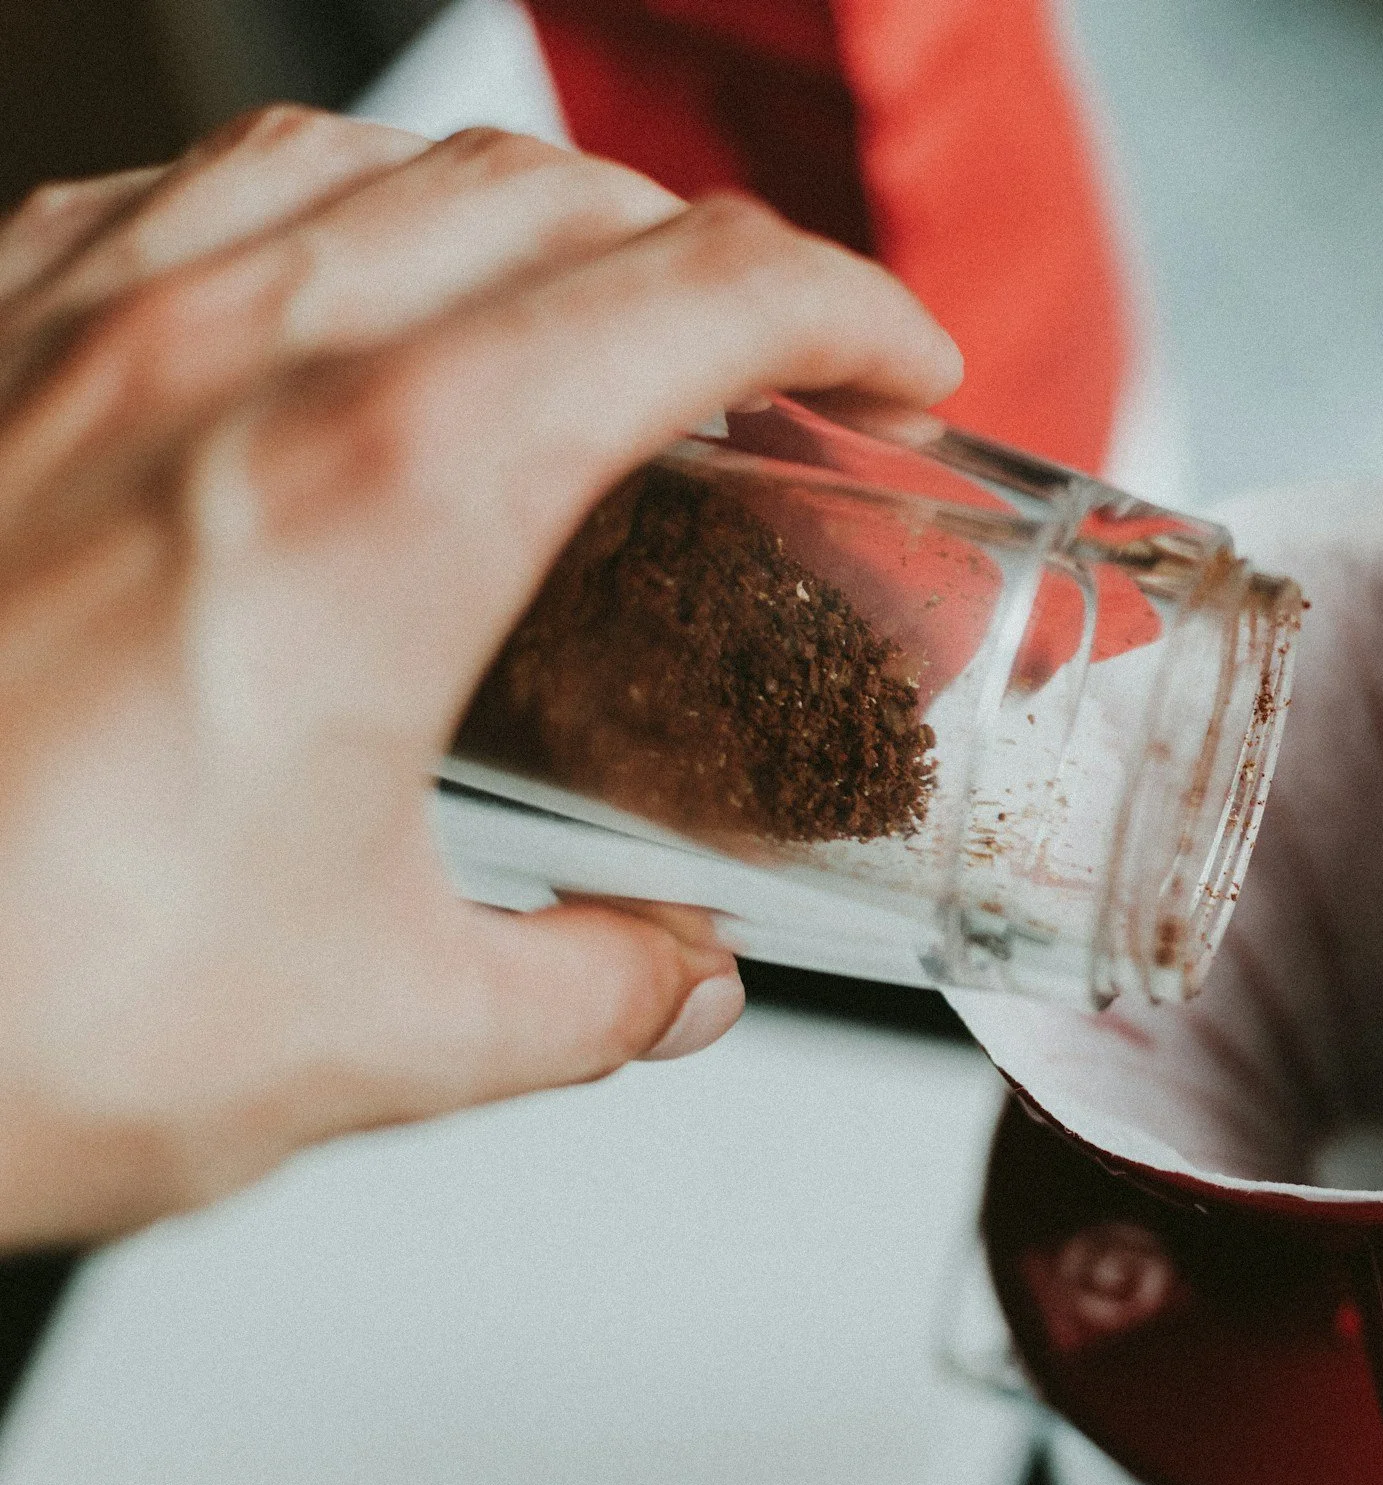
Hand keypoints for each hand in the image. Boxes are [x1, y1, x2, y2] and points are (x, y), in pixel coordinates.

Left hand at [0, 108, 960, 1247]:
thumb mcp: (375, 1032)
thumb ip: (585, 996)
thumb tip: (679, 980)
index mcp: (393, 497)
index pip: (701, 297)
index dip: (848, 310)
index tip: (897, 368)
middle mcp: (236, 360)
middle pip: (557, 190)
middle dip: (712, 259)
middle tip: (771, 368)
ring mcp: (79, 328)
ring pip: (367, 150)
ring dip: (522, 209)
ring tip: (573, 309)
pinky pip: (177, 188)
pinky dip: (311, 209)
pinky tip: (321, 295)